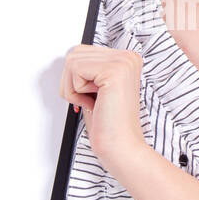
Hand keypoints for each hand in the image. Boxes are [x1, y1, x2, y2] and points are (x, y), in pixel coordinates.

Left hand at [59, 45, 145, 167]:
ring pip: (72, 61)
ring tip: (92, 102)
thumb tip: (70, 56)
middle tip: (90, 101)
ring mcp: (123, 62)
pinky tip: (93, 103)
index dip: (77, 79)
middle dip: (71, 82)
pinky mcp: (114, 70)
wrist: (120, 147)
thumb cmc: (108, 125)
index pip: (82, 52)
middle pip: (74, 53)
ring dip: (73, 88)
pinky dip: (75, 91)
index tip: (93, 98)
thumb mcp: (96, 88)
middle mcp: (128, 57)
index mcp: (126, 59)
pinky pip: (74, 70)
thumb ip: (88, 68)